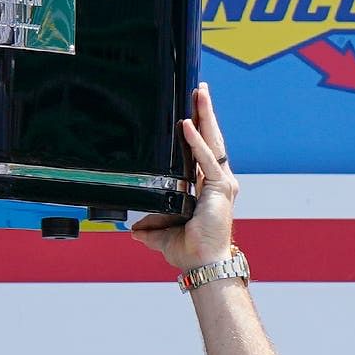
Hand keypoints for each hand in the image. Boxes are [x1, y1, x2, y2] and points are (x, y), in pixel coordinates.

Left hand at [126, 85, 239, 273]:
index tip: (192, 108)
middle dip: (205, 112)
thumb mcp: (162, 235)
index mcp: (207, 187)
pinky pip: (206, 159)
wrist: (203, 264)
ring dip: (205, 116)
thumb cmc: (190, 251)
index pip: (204, 150)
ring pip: (213, 141)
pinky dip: (196, 141)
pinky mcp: (220, 188)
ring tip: (199, 94)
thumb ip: (150, 229)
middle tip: (199, 89)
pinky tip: (186, 124)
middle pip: (212, 138)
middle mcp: (218, 181)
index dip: (200, 128)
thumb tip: (133, 231)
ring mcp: (221, 183)